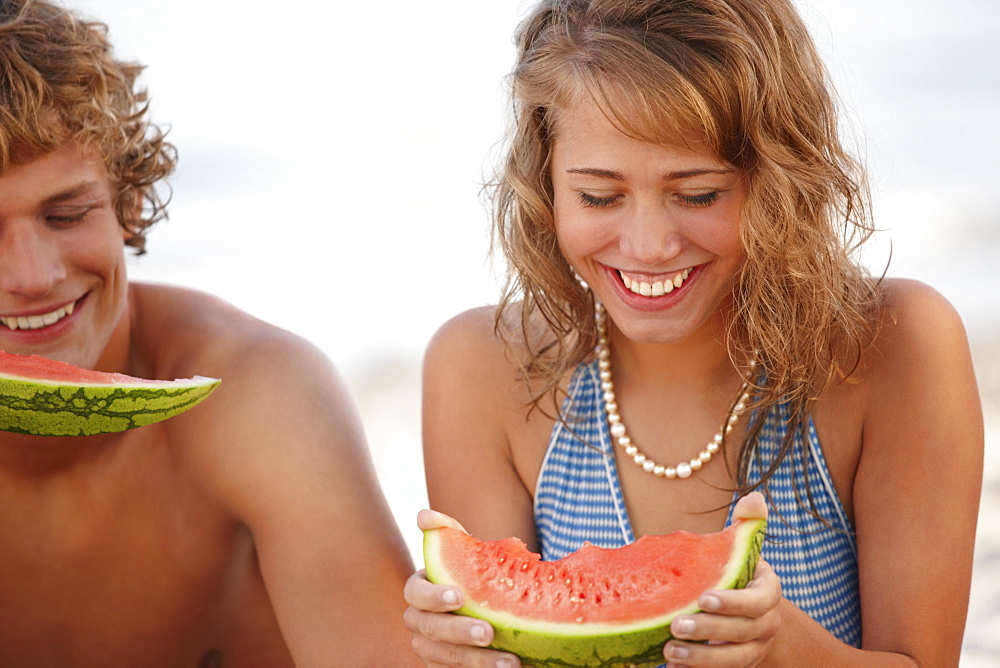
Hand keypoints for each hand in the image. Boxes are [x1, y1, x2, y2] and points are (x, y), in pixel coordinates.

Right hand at [402, 509, 521, 666]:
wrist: (488, 608)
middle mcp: (419, 623)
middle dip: (460, 632)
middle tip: (489, 632)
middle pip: (432, 630)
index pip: (416, 594)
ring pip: (447, 659)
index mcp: (419, 593)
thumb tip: (423, 515)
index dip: (434, 596)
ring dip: (477, 662)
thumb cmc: (472, 575)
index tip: (459, 596)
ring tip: (511, 661)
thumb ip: (445, 530)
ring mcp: (430, 650)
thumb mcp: (463, 550)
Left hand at [662, 492, 780, 666]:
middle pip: (742, 633)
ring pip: (733, 659)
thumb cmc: (740, 573)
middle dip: (710, 631)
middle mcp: (765, 625)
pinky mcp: (737, 664)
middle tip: (676, 626)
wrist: (753, 612)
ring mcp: (753, 648)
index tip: (704, 598)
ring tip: (670, 652)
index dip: (734, 602)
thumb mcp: (744, 548)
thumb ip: (748, 525)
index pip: (757, 601)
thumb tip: (756, 498)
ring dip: (702, 658)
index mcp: (768, 593)